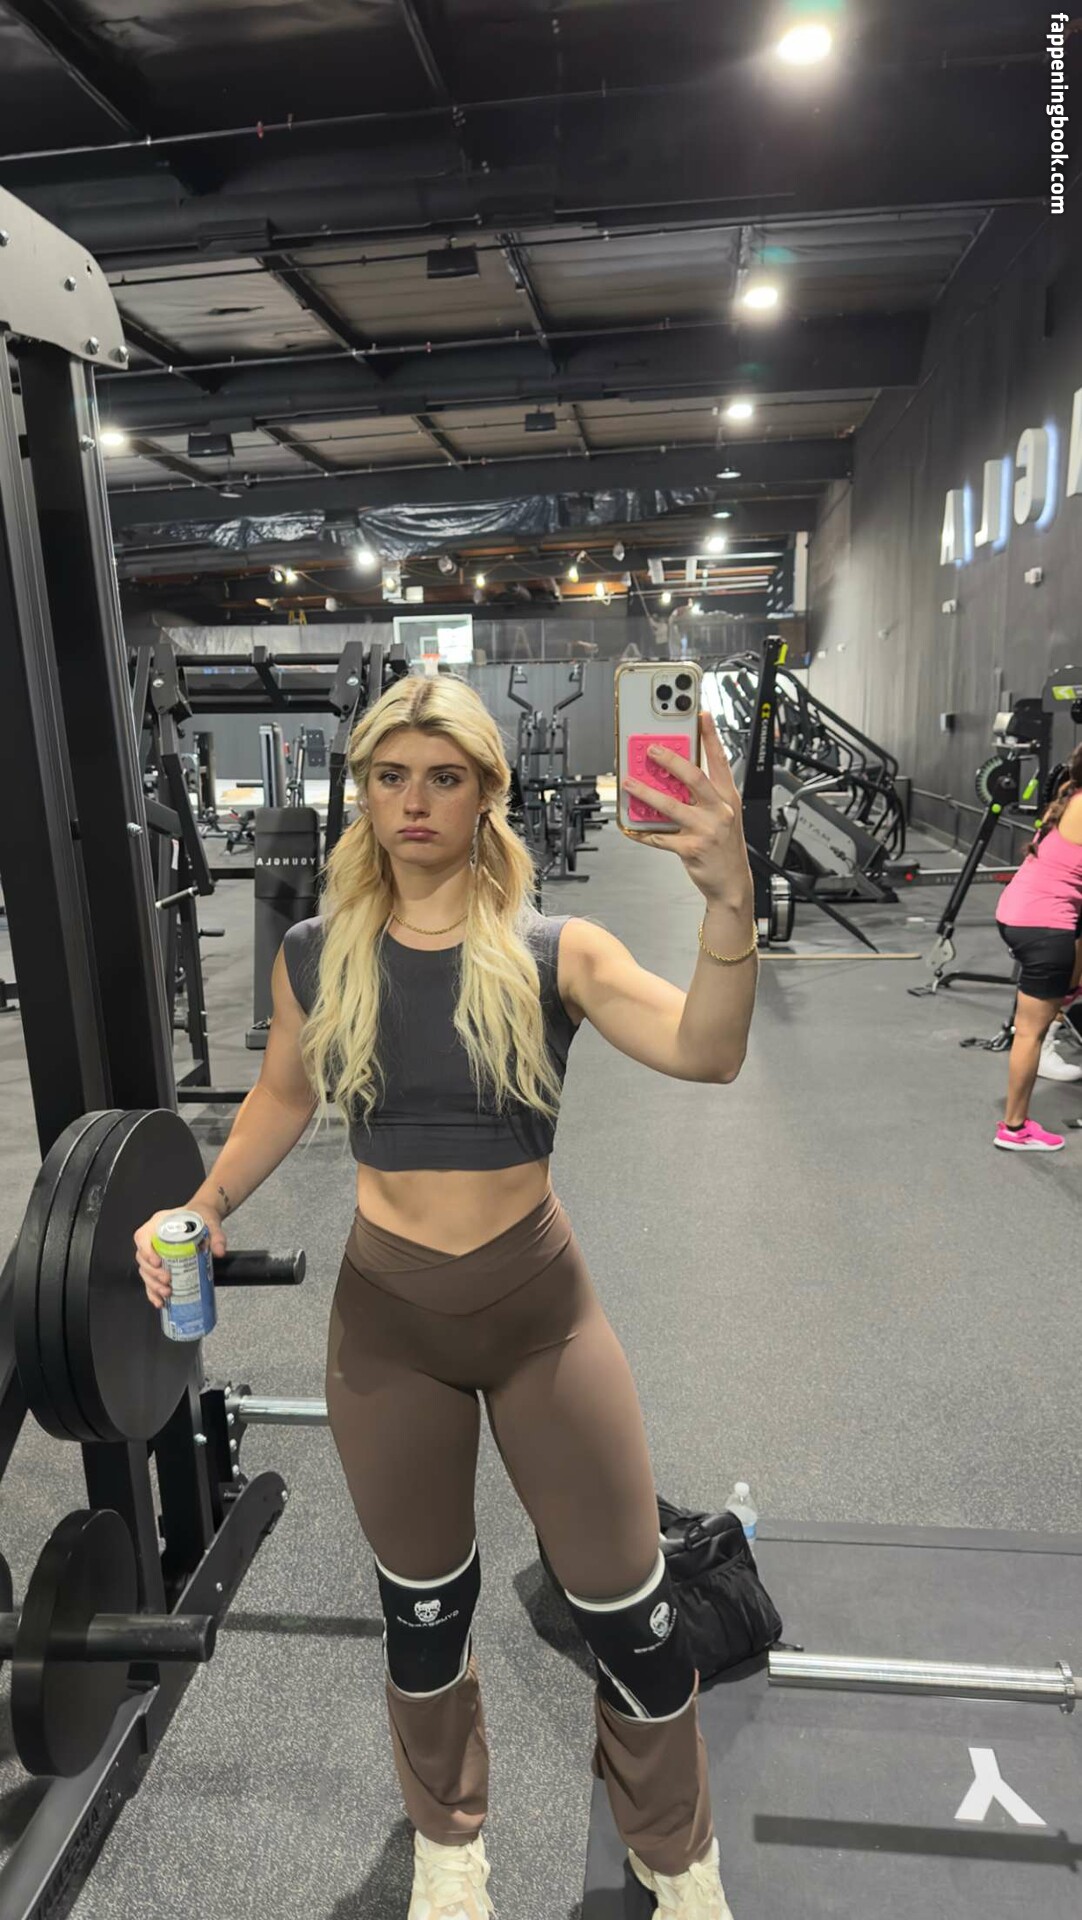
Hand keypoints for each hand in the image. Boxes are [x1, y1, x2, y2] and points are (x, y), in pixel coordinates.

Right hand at [134, 1208, 226, 1310]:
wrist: (203, 1217)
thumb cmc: (201, 1217)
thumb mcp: (210, 1222)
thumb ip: (216, 1236)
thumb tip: (219, 1251)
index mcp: (158, 1223)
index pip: (142, 1237)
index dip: (147, 1251)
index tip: (157, 1262)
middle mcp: (152, 1238)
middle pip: (142, 1259)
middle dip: (153, 1274)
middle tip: (167, 1281)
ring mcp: (154, 1252)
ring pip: (145, 1271)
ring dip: (153, 1285)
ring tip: (166, 1293)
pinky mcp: (159, 1264)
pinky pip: (150, 1279)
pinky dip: (153, 1292)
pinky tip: (160, 1302)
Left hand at [621, 710, 751, 904]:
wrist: (733, 883)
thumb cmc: (725, 847)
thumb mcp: (723, 816)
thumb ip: (702, 797)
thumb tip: (672, 779)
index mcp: (728, 798)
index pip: (720, 761)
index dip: (711, 736)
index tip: (701, 716)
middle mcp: (719, 811)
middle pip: (694, 777)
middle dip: (671, 760)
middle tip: (652, 749)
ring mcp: (706, 829)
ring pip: (671, 806)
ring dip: (647, 793)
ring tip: (631, 783)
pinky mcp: (692, 848)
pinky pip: (661, 837)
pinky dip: (644, 832)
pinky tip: (632, 828)